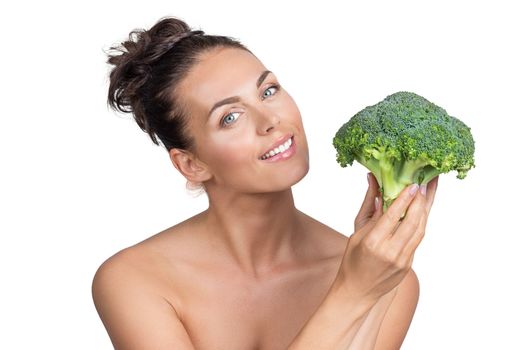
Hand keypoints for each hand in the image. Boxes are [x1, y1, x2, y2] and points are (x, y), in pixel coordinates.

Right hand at [336, 175, 438, 302]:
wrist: (357, 292)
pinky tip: (422, 212)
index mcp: (373, 242)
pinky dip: (420, 224)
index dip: (405, 199)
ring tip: (428, 194)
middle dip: (421, 201)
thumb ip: (369, 209)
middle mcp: (390, 251)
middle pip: (412, 222)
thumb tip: (375, 184)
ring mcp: (402, 260)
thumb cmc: (352, 262)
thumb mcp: (356, 234)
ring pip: (420, 230)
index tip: (413, 185)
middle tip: (425, 184)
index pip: (393, 216)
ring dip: (425, 211)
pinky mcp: (408, 265)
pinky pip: (417, 240)